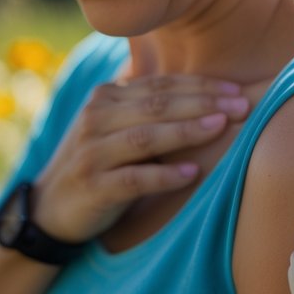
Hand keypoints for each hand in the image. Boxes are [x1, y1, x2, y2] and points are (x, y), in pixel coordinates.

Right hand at [32, 74, 248, 240]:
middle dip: (204, 103)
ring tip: (221, 127)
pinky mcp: (92, 186)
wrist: (51, 208)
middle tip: (242, 105)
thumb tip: (212, 94)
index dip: (201, 85)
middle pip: (157, 105)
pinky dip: (163, 175)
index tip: (237, 89)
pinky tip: (192, 174)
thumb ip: (152, 109)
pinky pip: (133, 179)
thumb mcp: (119, 128)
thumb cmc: (101, 163)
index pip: (162, 85)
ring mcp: (92, 152)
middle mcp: (96, 118)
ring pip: (145, 136)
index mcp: (107, 98)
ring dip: (186, 131)